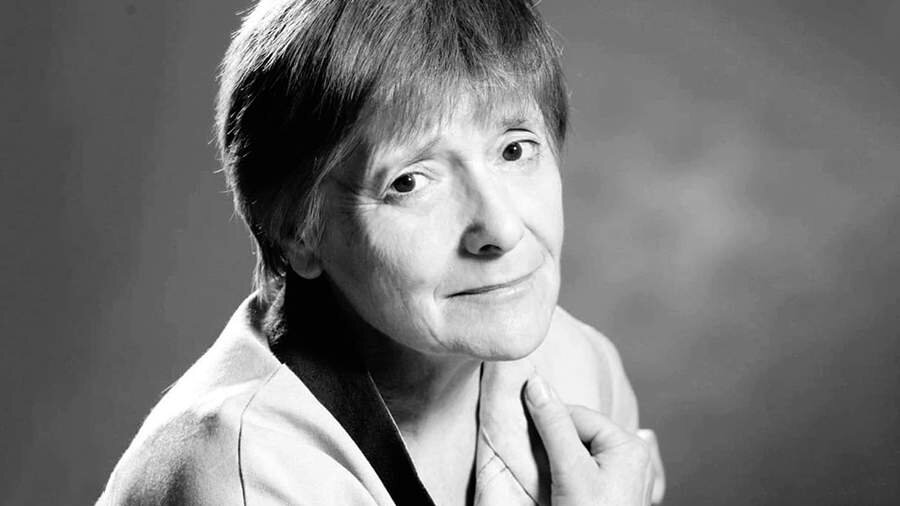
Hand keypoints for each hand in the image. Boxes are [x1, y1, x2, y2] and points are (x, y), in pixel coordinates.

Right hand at [525, 375, 664, 504]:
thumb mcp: (570, 471)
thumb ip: (553, 426)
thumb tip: (536, 384)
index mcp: (629, 445)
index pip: (577, 415)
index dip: (547, 422)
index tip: (521, 433)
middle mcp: (633, 457)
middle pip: (580, 433)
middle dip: (554, 444)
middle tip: (536, 463)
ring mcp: (625, 478)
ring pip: (581, 452)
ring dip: (559, 459)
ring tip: (549, 479)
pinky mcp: (614, 494)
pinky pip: (586, 471)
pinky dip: (568, 474)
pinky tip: (559, 486)